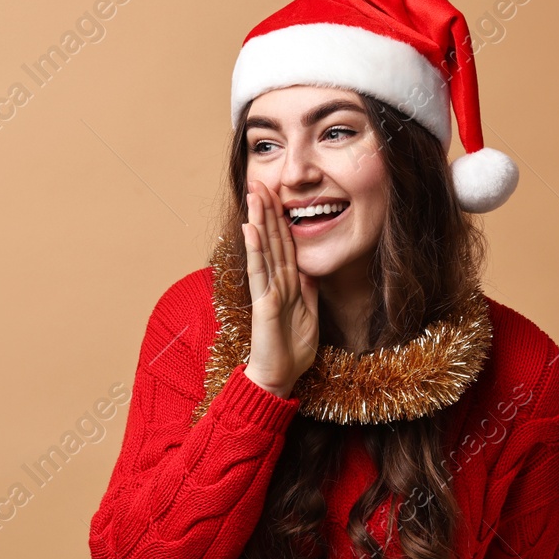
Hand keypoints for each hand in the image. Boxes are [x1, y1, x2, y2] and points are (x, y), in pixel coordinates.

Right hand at [240, 179, 319, 397]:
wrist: (280, 377)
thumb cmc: (292, 351)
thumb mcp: (309, 312)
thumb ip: (306, 289)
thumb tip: (308, 267)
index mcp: (287, 283)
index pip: (284, 243)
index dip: (280, 218)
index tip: (276, 194)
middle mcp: (274, 282)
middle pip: (272, 239)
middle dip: (266, 210)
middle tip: (259, 181)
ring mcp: (267, 291)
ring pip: (264, 248)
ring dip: (258, 220)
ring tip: (253, 194)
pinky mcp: (264, 303)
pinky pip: (259, 271)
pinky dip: (255, 249)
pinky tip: (249, 229)